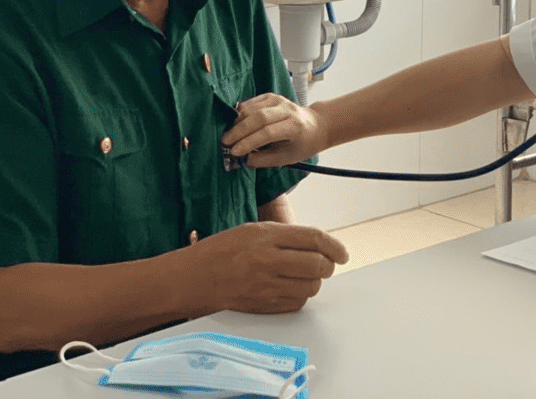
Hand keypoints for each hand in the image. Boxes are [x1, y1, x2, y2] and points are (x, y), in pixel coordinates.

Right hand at [184, 221, 348, 314]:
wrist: (192, 278)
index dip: (334, 246)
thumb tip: (316, 244)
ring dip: (314, 281)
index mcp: (265, 236)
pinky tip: (290, 287)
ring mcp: (265, 286)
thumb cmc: (220, 251)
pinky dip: (300, 296)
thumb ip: (285, 236)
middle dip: (327, 265)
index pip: (313, 239)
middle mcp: (267, 261)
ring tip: (303, 275)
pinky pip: (296, 304)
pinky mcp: (262, 306)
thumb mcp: (252, 230)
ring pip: (310, 287)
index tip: (342, 252)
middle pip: (317, 265)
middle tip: (325, 263)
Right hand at [221, 93, 326, 167]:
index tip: (235, 152)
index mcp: (294, 127)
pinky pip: (251, 103)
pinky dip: (240, 114)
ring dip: (237, 122)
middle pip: (258, 117)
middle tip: (225, 142)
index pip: (268, 133)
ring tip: (229, 136)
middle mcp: (287, 110)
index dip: (249, 142)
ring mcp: (279, 100)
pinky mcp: (271, 96)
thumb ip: (262, 159)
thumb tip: (241, 159)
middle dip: (239, 131)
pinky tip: (235, 124)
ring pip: (252, 108)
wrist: (315, 125)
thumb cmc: (301, 144)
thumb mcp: (285, 158)